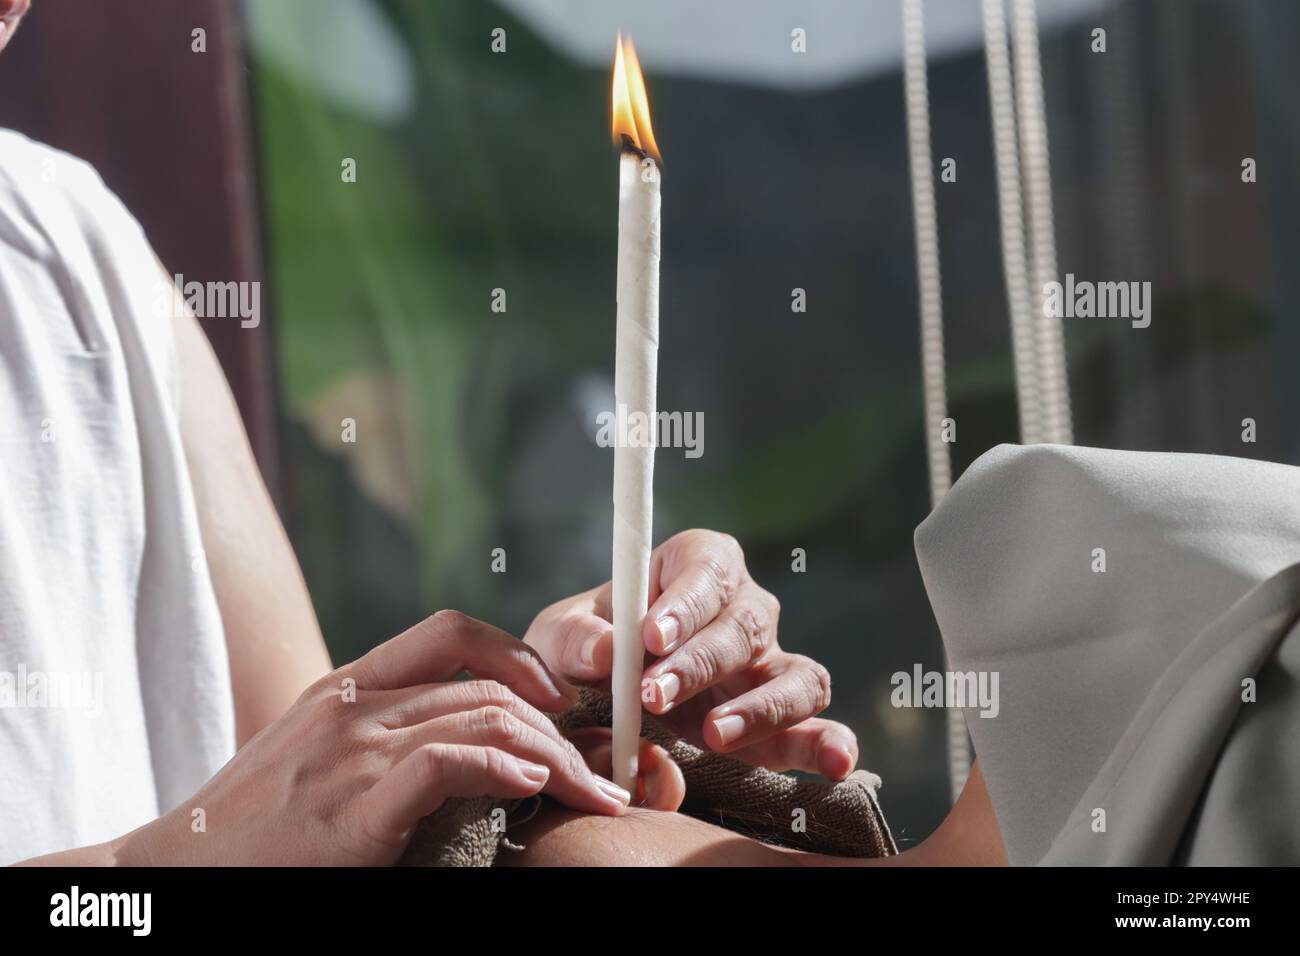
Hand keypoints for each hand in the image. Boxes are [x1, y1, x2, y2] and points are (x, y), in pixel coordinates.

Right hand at [115, 611, 629, 865]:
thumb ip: (380, 735)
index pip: (449, 631)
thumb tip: (464, 745)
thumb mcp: (317, 756)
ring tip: (594, 791)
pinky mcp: (355, 805)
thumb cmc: (254, 825)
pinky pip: (447, 764)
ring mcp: (354, 750)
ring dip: (556, 756)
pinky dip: (503, 767)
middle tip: (601, 767)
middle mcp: (356, 704)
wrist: (180, 871)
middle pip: (488, 686)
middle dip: (560, 725)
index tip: (559, 697)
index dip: (518, 652)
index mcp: (348, 685)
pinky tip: (535, 785)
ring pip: (485, 719)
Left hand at [524, 530, 857, 780]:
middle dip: (700, 662)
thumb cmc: (585, 650)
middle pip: (746, 626)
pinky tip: (833, 762)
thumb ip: (572, 637)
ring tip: (714, 735)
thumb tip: (606, 648)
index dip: (686, 601)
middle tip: (652, 695)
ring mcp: (769, 665)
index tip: (650, 634)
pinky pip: (816, 726)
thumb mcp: (558, 638)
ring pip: (795, 675)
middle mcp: (744, 609)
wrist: (595, 701)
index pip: (708, 568)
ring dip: (760, 707)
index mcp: (694, 567)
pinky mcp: (780, 722)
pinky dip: (829, 743)